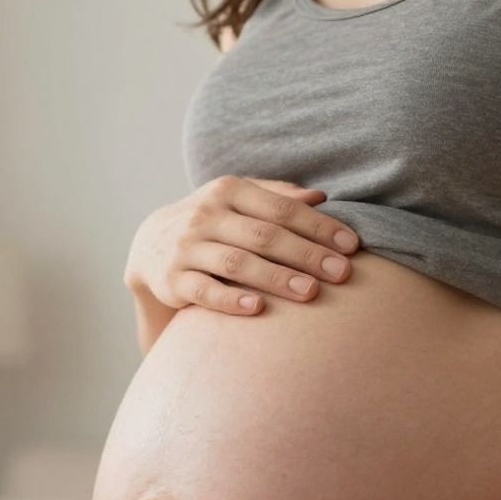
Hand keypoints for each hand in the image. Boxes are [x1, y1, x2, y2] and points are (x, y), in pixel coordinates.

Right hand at [124, 175, 361, 314]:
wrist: (149, 245)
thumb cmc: (212, 222)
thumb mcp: (237, 200)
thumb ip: (276, 197)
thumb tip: (320, 197)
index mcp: (229, 191)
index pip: (281, 209)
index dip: (319, 227)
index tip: (351, 246)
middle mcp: (206, 215)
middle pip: (264, 235)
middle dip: (306, 254)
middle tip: (341, 273)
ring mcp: (187, 248)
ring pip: (237, 263)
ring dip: (276, 278)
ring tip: (311, 292)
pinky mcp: (172, 280)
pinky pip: (204, 291)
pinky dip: (231, 300)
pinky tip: (258, 308)